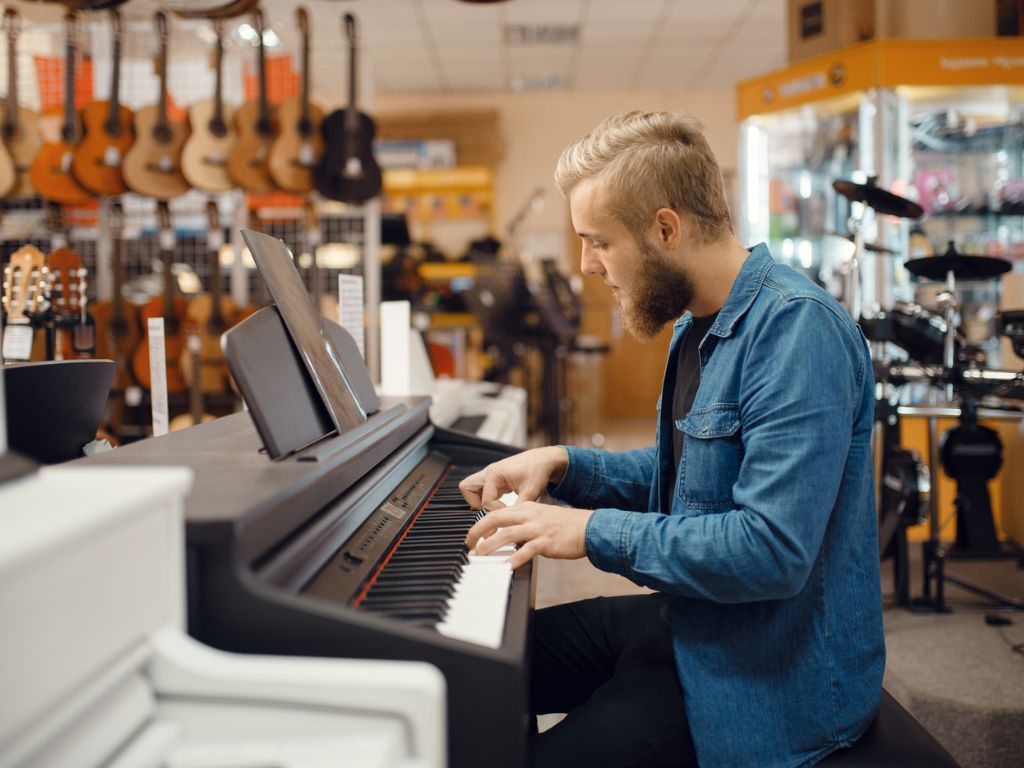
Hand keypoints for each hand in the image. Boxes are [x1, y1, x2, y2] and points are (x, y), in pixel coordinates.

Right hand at [459, 446, 568, 508]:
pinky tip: (501, 504)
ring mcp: (490, 475)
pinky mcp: (494, 479)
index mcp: (495, 474)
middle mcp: (489, 472)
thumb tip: (513, 526)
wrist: (544, 460)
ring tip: (494, 509)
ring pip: (471, 488)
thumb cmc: (538, 471)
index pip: (486, 501)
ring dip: (479, 501)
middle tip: (490, 512)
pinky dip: (486, 498)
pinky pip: (481, 489)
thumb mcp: (531, 491)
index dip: (497, 512)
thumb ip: (519, 508)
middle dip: (475, 503)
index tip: (509, 515)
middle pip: (467, 488)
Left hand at [466, 500, 591, 569]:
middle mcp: (529, 516)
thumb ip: (524, 525)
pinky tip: (506, 567)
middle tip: (468, 545)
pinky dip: (514, 559)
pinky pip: (526, 550)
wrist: (590, 527)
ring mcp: (537, 528)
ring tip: (479, 557)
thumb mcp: (542, 518)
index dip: (481, 525)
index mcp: (527, 508)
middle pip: (496, 520)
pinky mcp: (546, 542)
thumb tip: (509, 537)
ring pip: (506, 535)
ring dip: (490, 546)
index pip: (498, 513)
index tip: (473, 537)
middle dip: (478, 532)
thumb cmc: (567, 525)